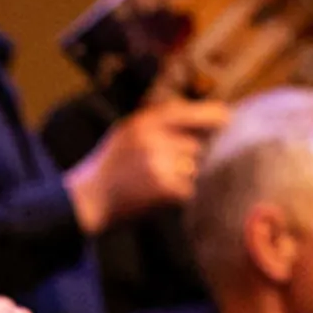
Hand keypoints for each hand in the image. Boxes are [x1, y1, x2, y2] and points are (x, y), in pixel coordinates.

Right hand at [64, 96, 228, 230]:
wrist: (86, 199)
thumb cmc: (110, 167)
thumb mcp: (127, 132)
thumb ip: (159, 122)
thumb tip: (204, 116)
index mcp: (143, 121)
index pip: (188, 112)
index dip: (212, 116)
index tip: (227, 120)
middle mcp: (152, 137)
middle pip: (197, 146)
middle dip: (192, 158)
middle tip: (171, 169)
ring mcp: (159, 162)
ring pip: (195, 169)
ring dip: (186, 179)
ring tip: (160, 183)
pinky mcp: (163, 187)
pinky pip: (189, 189)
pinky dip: (182, 196)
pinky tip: (162, 197)